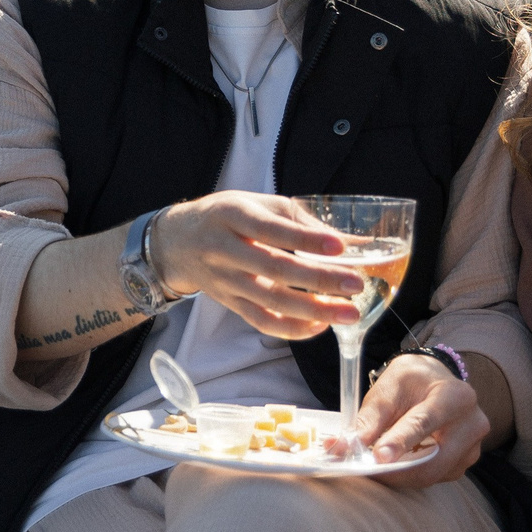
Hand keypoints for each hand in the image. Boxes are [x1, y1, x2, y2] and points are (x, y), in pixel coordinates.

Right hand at [147, 192, 364, 340]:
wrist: (177, 242)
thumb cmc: (225, 216)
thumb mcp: (256, 203)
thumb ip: (300, 220)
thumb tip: (351, 240)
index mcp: (232, 215)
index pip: (271, 229)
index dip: (305, 240)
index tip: (340, 247)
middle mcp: (224, 249)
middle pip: (274, 268)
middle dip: (318, 279)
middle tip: (355, 284)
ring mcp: (225, 280)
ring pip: (270, 301)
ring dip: (313, 310)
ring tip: (349, 313)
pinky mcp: (230, 303)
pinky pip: (262, 321)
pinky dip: (292, 328)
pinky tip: (320, 325)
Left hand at [355, 355, 487, 488]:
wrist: (435, 381)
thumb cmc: (412, 382)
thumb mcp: (388, 388)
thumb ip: (368, 418)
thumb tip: (343, 448)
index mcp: (456, 396)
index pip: (424, 423)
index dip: (399, 442)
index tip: (377, 458)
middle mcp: (472, 424)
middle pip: (433, 461)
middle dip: (396, 471)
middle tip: (365, 470)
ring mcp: (472, 448)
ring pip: (432, 475)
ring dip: (400, 475)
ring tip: (376, 465)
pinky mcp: (463, 463)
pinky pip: (434, 477)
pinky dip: (410, 475)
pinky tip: (397, 463)